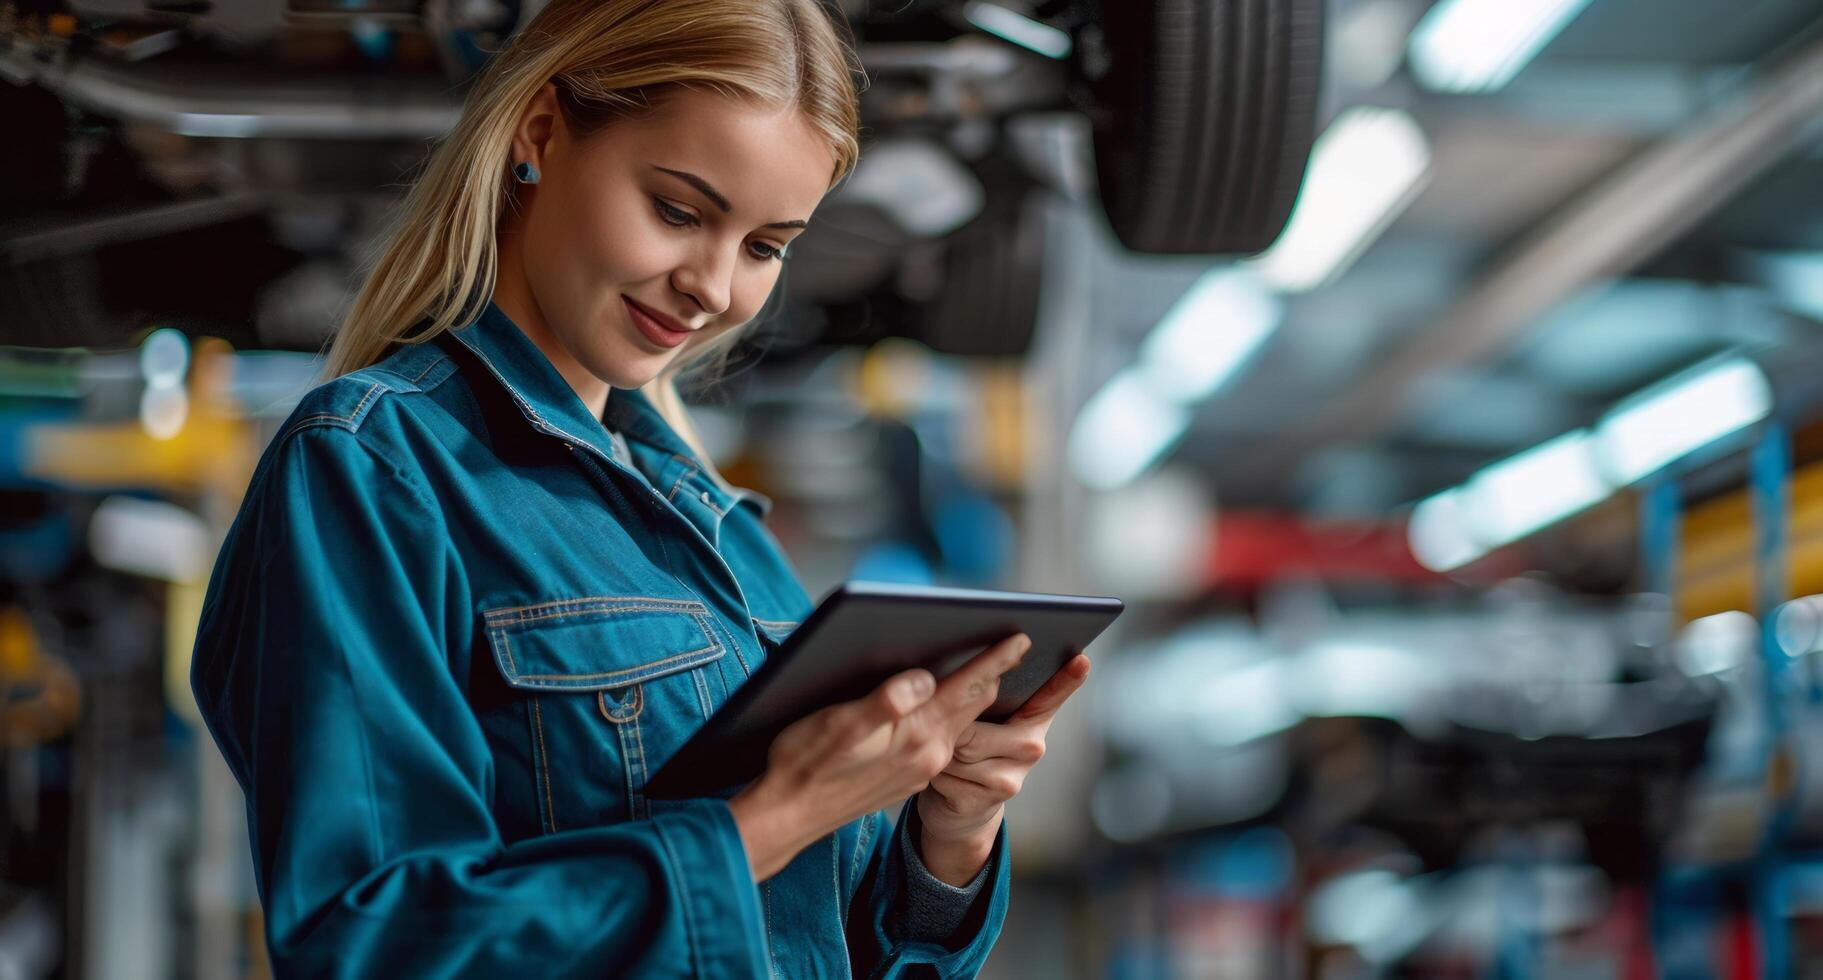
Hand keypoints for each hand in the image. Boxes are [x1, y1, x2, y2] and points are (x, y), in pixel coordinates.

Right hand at [727, 631, 1033, 880]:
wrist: (788, 817)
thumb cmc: (804, 765)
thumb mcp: (839, 725)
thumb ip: (885, 702)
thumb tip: (923, 676)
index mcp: (916, 736)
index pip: (966, 689)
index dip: (995, 659)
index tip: (1022, 637)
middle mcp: (928, 755)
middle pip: (973, 705)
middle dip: (996, 674)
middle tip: (1019, 646)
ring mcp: (919, 769)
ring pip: (960, 723)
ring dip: (977, 696)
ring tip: (993, 671)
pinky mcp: (906, 776)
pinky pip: (943, 739)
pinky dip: (954, 716)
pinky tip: (949, 705)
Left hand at [914, 652, 1091, 883]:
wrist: (966, 807)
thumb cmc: (972, 748)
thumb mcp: (983, 719)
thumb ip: (987, 694)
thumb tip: (981, 668)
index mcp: (1033, 719)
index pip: (1051, 696)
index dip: (1065, 680)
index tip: (1081, 660)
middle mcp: (1032, 747)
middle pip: (976, 726)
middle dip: (948, 725)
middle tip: (938, 722)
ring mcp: (1013, 776)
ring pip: (958, 750)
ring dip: (937, 749)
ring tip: (941, 750)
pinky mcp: (990, 799)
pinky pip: (947, 775)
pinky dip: (934, 773)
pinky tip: (942, 775)